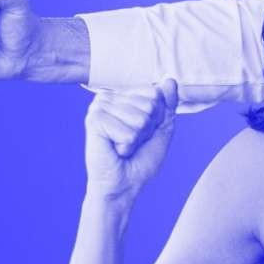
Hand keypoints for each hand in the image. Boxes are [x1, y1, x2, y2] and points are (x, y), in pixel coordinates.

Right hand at [84, 80, 179, 203]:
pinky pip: (127, 131)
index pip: (155, 92)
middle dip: (147, 128)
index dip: (157, 116)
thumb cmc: (141, 158)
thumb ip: (167, 104)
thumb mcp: (162, 127)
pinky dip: (126, 145)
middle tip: (133, 140)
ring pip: (140, 117)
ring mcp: (99, 107)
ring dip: (137, 138)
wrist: (124, 183)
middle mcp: (108, 97)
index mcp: (123, 95)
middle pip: (149, 104)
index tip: (145, 131)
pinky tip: (115, 149)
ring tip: (123, 145)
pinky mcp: (93, 121)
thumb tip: (169, 80)